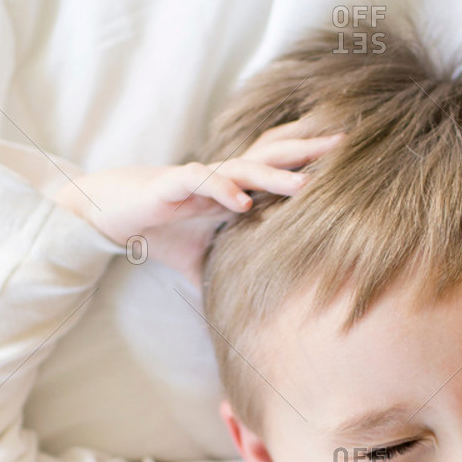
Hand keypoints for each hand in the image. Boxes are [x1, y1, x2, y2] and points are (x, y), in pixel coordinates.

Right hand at [50, 120, 342, 286]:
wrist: (112, 214)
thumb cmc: (158, 230)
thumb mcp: (199, 261)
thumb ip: (223, 277)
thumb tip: (241, 317)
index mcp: (233, 190)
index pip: (279, 172)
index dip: (311, 165)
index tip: (348, 162)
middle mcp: (222, 178)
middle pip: (271, 158)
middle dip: (307, 152)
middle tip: (346, 144)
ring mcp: (199, 178)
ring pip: (242, 169)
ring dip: (273, 176)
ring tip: (304, 185)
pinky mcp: (172, 184)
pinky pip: (201, 182)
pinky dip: (222, 190)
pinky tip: (242, 203)